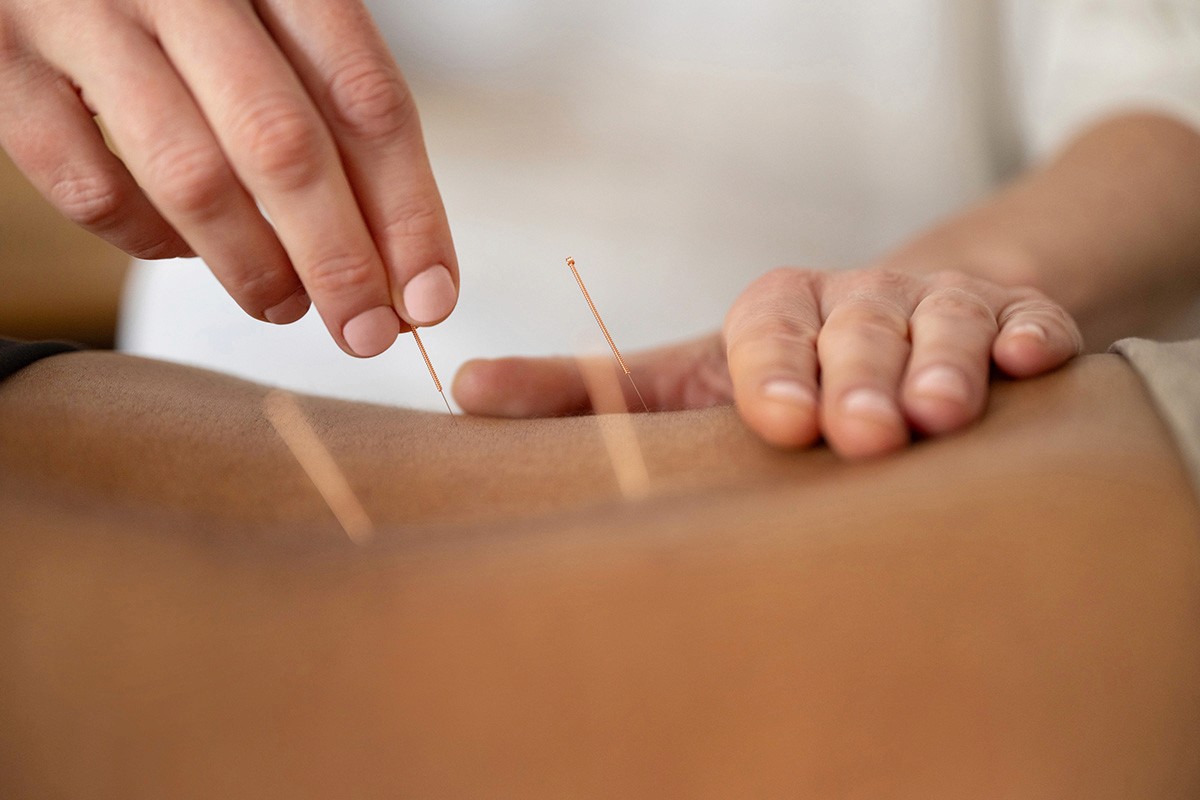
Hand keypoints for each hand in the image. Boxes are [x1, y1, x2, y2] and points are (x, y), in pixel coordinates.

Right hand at [0, 0, 456, 356]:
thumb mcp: (265, 13)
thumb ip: (323, 102)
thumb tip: (394, 254)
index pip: (365, 99)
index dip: (408, 209)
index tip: (431, 293)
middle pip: (285, 146)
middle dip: (340, 260)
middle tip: (368, 332)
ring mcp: (80, 16)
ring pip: (192, 176)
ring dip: (254, 267)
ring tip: (288, 307)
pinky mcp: (5, 65)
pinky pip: (90, 187)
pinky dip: (150, 242)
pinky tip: (186, 252)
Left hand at [452, 267, 1082, 458]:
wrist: (906, 329)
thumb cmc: (782, 371)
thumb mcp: (688, 379)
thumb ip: (589, 390)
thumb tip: (461, 393)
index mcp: (775, 310)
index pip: (768, 329)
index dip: (776, 370)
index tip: (779, 422)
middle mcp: (854, 299)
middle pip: (857, 325)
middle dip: (858, 376)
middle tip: (858, 434)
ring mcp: (936, 306)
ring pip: (943, 325)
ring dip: (941, 365)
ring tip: (938, 415)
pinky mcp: (1011, 318)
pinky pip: (1027, 321)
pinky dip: (1032, 336)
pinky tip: (1037, 360)